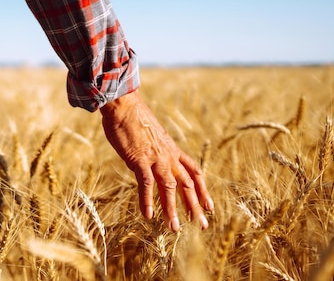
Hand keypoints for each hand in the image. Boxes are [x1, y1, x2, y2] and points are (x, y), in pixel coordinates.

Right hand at [100, 90, 213, 230]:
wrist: (124, 104)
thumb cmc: (133, 117)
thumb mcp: (150, 135)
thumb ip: (153, 149)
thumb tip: (149, 160)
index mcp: (172, 149)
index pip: (194, 172)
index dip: (202, 190)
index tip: (209, 206)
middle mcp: (168, 156)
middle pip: (187, 184)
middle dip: (195, 206)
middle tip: (202, 225)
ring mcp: (155, 158)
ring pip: (169, 187)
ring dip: (171, 209)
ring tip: (173, 228)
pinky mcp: (139, 159)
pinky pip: (146, 183)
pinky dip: (147, 200)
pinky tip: (148, 215)